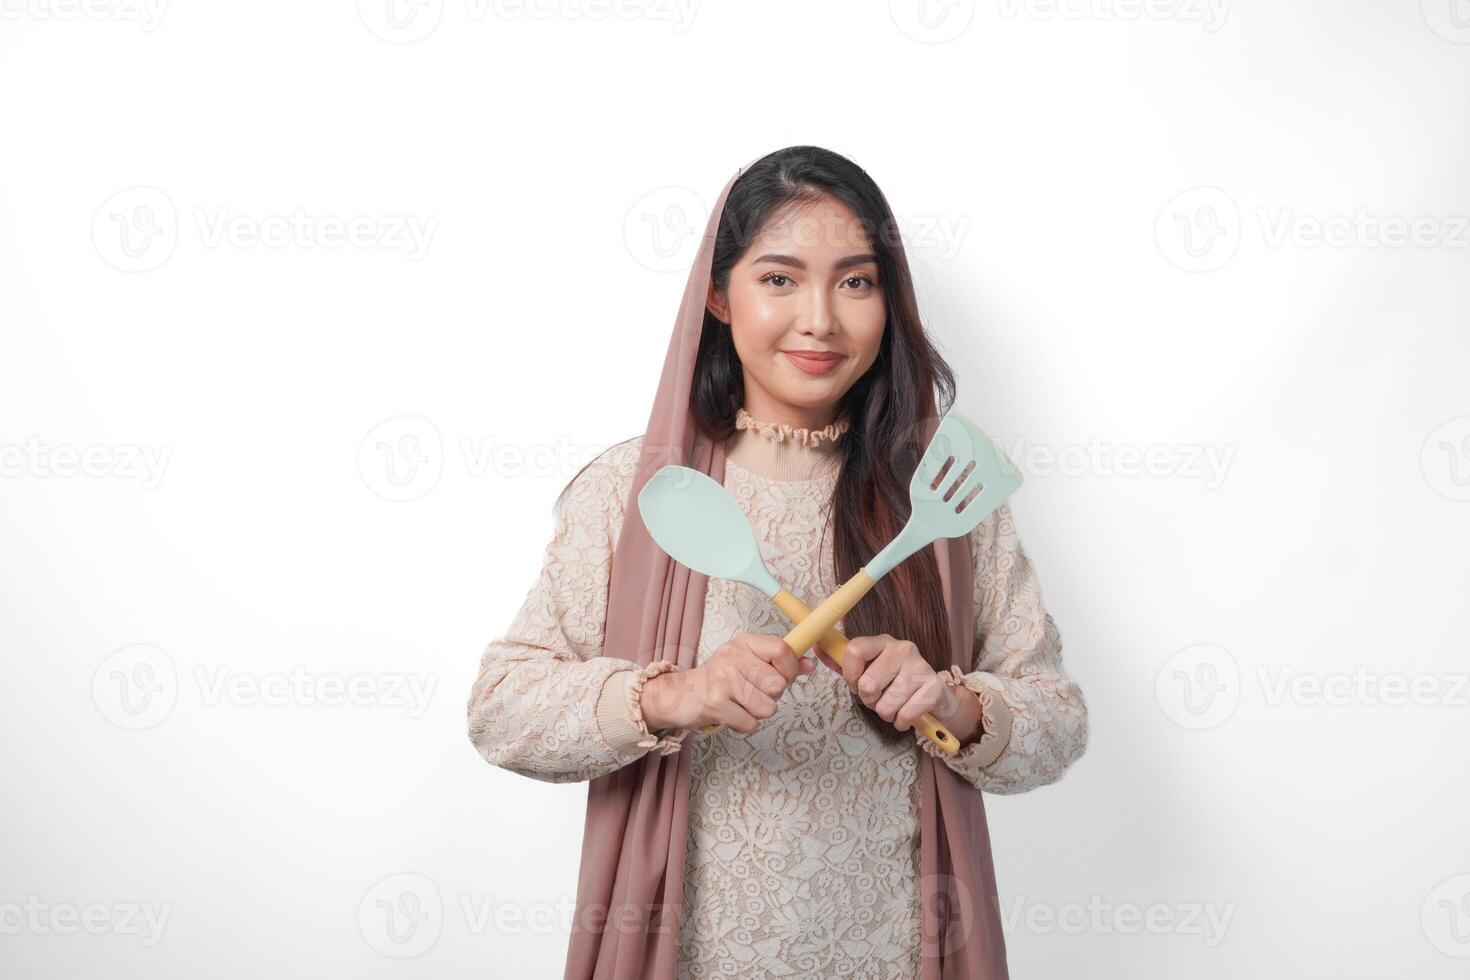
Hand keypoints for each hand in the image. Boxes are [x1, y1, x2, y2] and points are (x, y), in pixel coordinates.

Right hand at [641, 633, 815, 734]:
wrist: (679, 695)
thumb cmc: (720, 679)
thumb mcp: (748, 661)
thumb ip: (780, 662)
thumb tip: (809, 664)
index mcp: (744, 642)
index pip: (783, 650)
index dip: (790, 670)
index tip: (781, 677)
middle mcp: (733, 656)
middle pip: (778, 684)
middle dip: (771, 696)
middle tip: (752, 692)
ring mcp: (723, 680)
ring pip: (768, 707)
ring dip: (757, 712)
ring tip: (740, 703)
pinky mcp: (715, 704)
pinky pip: (751, 723)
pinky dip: (743, 724)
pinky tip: (730, 713)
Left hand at [825, 633, 973, 737]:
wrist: (935, 697)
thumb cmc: (894, 683)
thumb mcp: (867, 670)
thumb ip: (842, 662)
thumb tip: (817, 649)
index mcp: (882, 641)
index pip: (854, 650)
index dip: (850, 675)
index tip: (856, 684)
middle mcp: (902, 648)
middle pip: (867, 684)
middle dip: (870, 700)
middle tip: (881, 697)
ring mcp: (920, 667)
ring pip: (884, 705)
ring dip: (887, 713)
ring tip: (897, 704)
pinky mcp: (934, 688)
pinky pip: (904, 716)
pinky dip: (902, 722)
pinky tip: (909, 713)